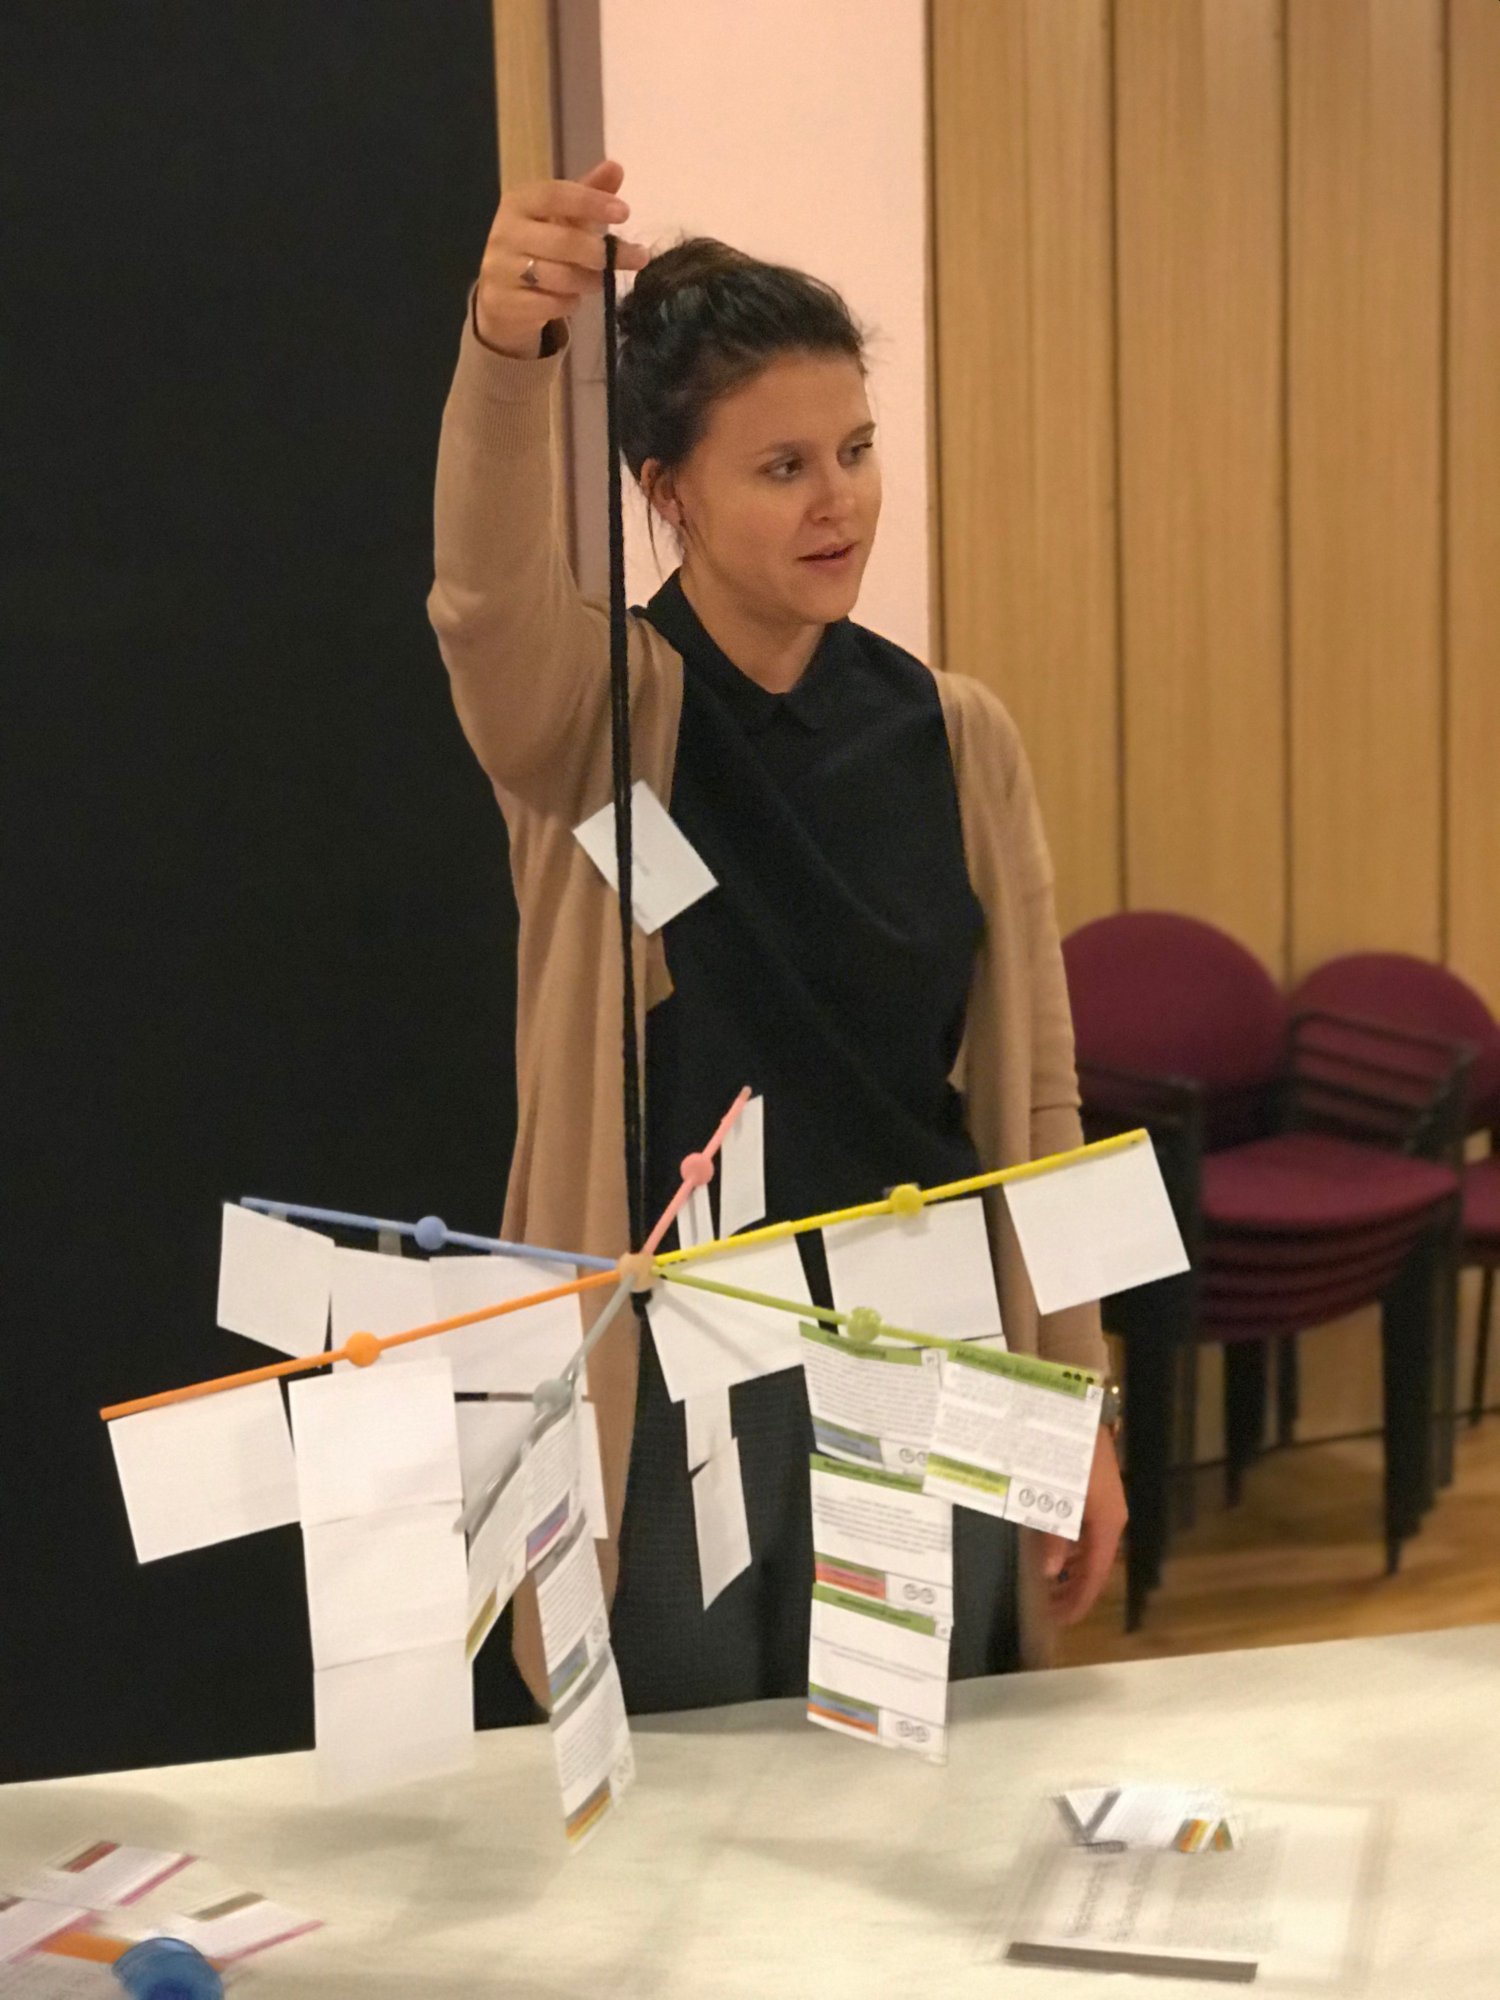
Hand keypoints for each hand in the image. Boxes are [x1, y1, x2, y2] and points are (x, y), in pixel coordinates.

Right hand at [475, 158, 651, 357]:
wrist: (499, 294)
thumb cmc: (537, 246)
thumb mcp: (560, 217)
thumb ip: (587, 193)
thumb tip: (616, 167)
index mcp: (519, 202)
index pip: (555, 195)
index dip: (591, 202)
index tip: (624, 213)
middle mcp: (506, 232)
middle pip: (563, 241)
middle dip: (604, 252)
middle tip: (637, 257)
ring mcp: (502, 269)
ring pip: (559, 277)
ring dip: (591, 280)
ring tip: (603, 279)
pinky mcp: (506, 303)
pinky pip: (550, 304)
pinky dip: (569, 303)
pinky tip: (573, 298)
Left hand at [1037, 1426, 1126, 1624]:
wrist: (1079, 1406)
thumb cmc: (1067, 1451)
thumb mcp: (1055, 1495)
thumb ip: (1052, 1534)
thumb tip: (1051, 1573)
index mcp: (1108, 1523)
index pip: (1095, 1576)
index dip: (1078, 1602)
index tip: (1059, 1622)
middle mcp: (1111, 1518)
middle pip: (1094, 1566)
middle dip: (1073, 1590)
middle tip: (1047, 1609)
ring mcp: (1104, 1504)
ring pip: (1089, 1548)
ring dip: (1070, 1570)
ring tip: (1046, 1586)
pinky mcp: (1094, 1490)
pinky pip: (1084, 1531)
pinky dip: (1069, 1547)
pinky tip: (1051, 1549)